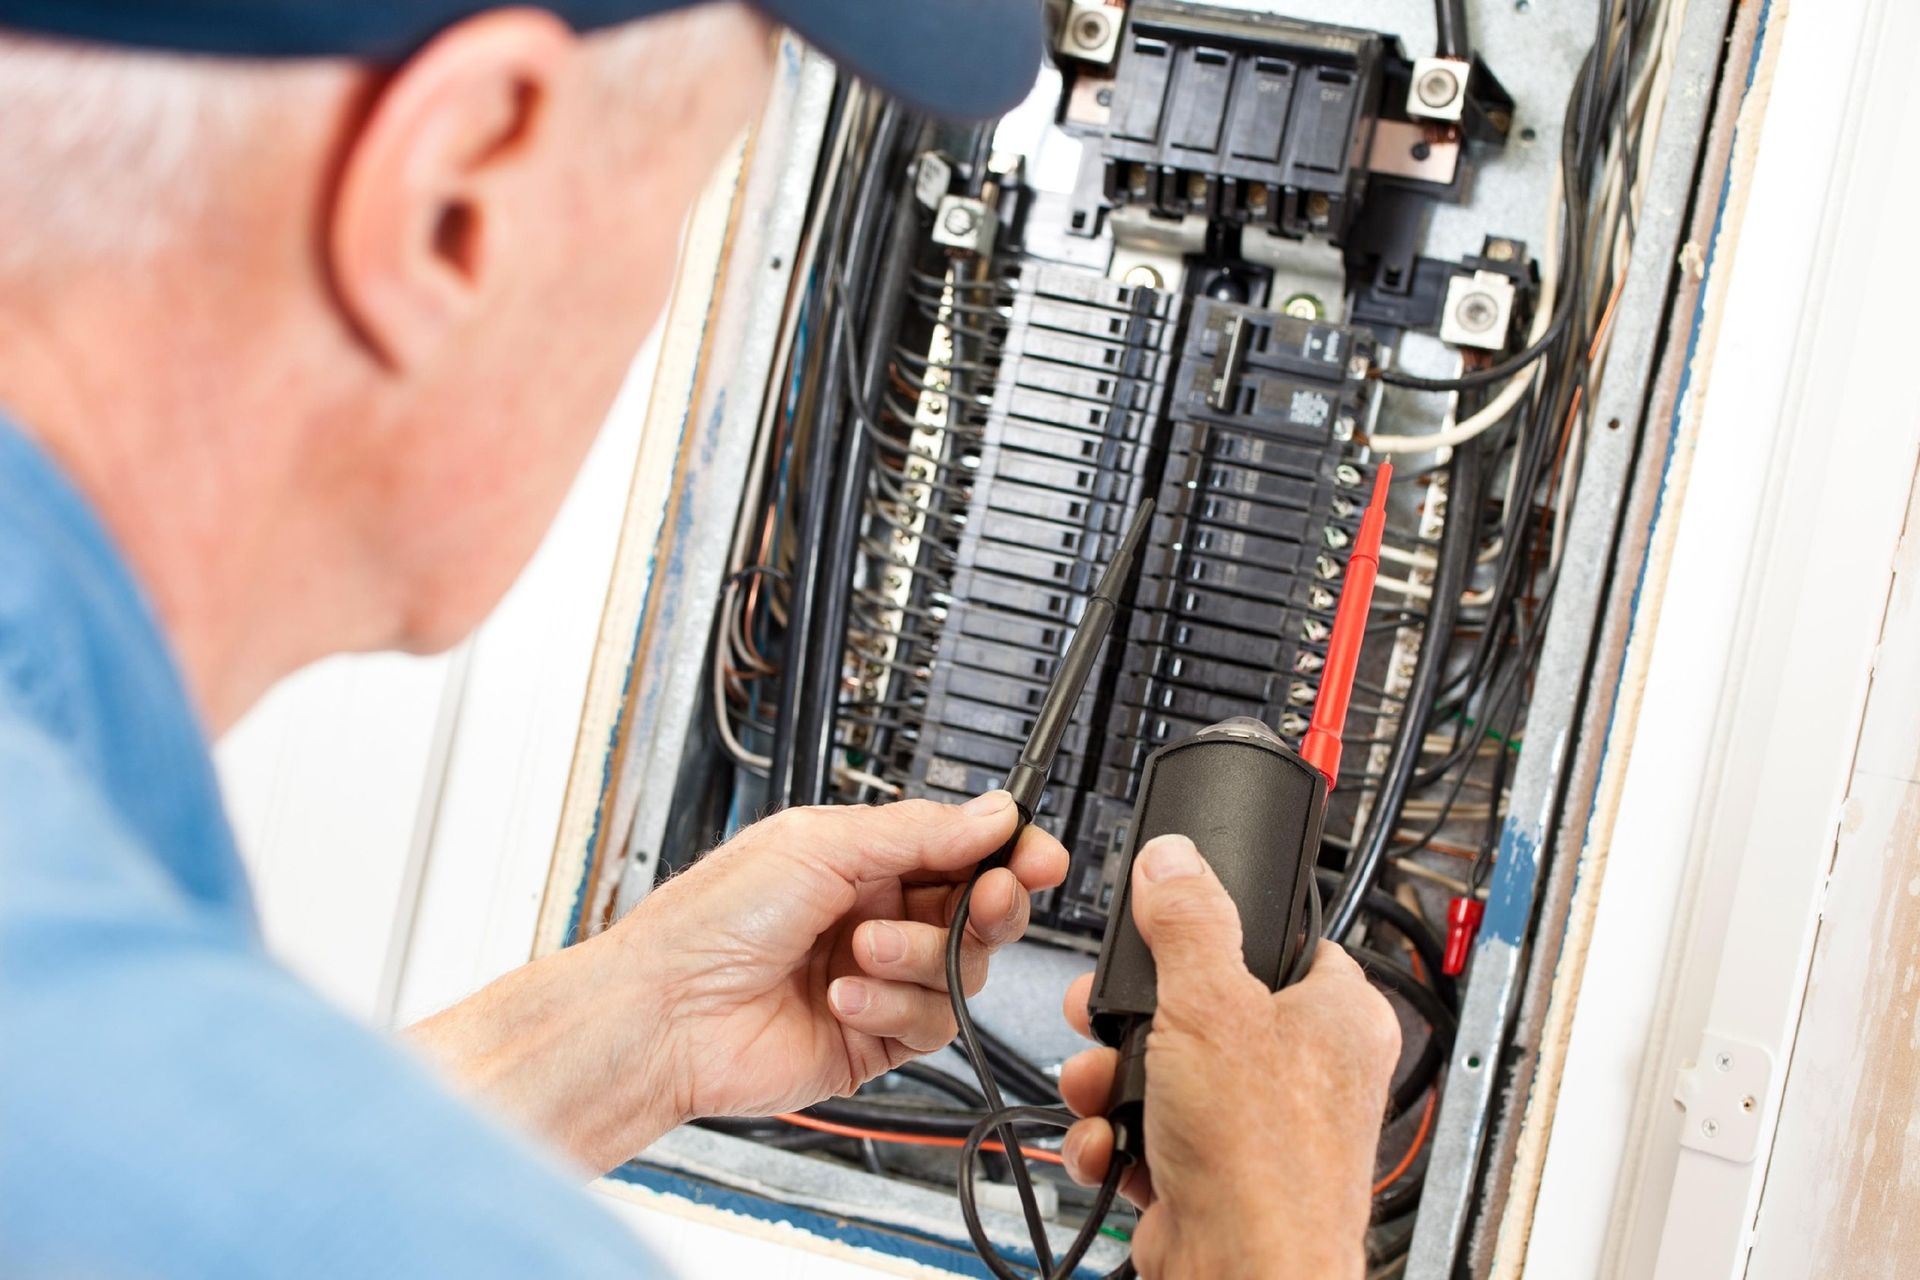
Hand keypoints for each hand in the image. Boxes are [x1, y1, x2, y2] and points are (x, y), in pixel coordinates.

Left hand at [409, 790, 1066, 1172]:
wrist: (665, 1013)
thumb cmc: (710, 921)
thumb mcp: (821, 846)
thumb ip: (919, 833)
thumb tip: (994, 813)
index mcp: (864, 858)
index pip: (963, 848)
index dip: (1009, 852)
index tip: (1038, 856)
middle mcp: (878, 914)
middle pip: (980, 910)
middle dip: (989, 905)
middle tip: (988, 899)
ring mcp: (879, 979)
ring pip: (962, 969)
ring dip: (918, 958)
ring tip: (859, 952)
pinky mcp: (876, 1040)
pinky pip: (932, 1024)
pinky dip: (894, 1007)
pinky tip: (844, 997)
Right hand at [1055, 835, 1399, 1279]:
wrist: (1239, 1275)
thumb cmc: (1261, 1157)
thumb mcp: (1211, 1005)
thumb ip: (1189, 923)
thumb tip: (1175, 860)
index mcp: (1339, 1016)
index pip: (1284, 940)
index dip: (1221, 929)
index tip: (1169, 924)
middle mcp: (1309, 1071)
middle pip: (1204, 1005)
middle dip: (1133, 1017)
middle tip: (1103, 1012)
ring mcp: (1260, 1127)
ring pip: (1167, 1070)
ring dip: (1112, 1079)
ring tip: (1099, 1086)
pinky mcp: (1216, 1175)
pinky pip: (1151, 1131)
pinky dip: (1118, 1137)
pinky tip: (1110, 1143)